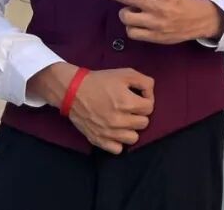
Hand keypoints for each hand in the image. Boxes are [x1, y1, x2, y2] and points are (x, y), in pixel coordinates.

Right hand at [27, 63, 153, 153]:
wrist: (74, 91)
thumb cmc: (101, 81)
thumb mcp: (126, 73)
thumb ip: (145, 82)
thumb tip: (150, 96)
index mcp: (127, 102)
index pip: (149, 108)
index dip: (146, 101)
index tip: (138, 98)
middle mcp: (119, 120)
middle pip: (143, 124)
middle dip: (139, 115)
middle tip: (130, 108)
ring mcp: (108, 132)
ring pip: (133, 139)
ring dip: (131, 129)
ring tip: (124, 120)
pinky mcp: (98, 140)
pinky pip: (117, 150)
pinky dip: (118, 142)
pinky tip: (115, 131)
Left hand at [96, 0, 223, 43]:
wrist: (200, 20)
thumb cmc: (183, 2)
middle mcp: (158, 6)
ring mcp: (156, 22)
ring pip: (126, 16)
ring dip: (125, 13)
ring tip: (133, 12)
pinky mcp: (155, 36)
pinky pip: (132, 32)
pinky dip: (131, 27)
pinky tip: (138, 24)